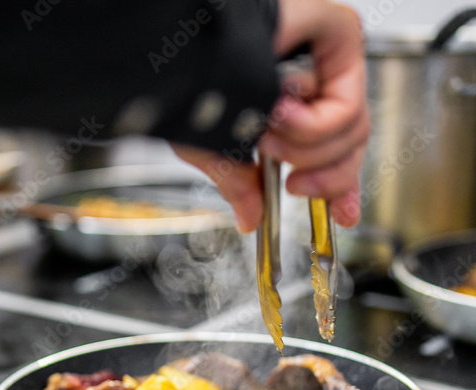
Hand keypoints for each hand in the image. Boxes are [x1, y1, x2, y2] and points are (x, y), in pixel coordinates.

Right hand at [175, 0, 367, 231]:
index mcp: (288, 95)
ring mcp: (327, 51)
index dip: (341, 183)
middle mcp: (312, 71)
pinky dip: (316, 125)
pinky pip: (348, 100)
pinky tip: (283, 116)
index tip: (341, 214)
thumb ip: (238, 182)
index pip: (333, 143)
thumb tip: (248, 218)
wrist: (179, 49)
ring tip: (269, 139)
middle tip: (294, 184)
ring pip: (353, 126)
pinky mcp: (337, 30)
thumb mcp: (213, 146)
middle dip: (326, 175)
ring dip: (308, 149)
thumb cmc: (184, 81)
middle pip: (351, 138)